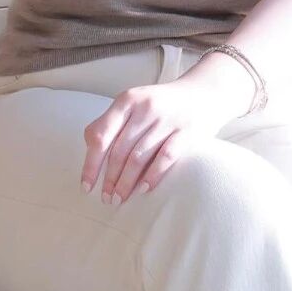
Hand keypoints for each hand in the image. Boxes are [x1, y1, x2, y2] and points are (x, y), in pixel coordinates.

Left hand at [81, 72, 247, 204]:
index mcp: (127, 101)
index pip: (100, 136)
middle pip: (119, 151)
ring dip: (127, 182)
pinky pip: (165, 158)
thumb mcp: (134, 103)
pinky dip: (152, 176)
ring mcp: (167, 120)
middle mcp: (145, 108)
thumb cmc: (162, 104)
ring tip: (120, 198)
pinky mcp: (186, 132)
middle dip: (110, 179)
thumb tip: (91, 152)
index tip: (87, 186)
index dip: (91, 164)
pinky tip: (144, 189)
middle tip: (106, 198)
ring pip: (139, 157)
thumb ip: (113, 123)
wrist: (204, 92)